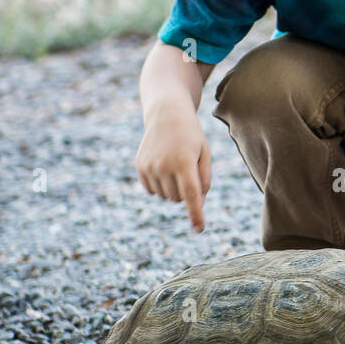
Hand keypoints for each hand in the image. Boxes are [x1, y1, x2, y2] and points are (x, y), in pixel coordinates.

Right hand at [135, 106, 210, 231]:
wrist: (166, 114)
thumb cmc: (191, 136)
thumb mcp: (205, 154)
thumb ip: (204, 180)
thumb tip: (197, 205)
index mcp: (184, 162)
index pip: (191, 195)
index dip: (196, 214)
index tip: (199, 229)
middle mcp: (164, 166)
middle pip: (179, 198)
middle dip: (187, 191)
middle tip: (188, 168)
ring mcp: (149, 167)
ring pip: (166, 196)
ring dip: (174, 188)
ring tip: (176, 164)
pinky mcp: (140, 167)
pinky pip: (153, 190)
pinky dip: (161, 185)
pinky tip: (164, 166)